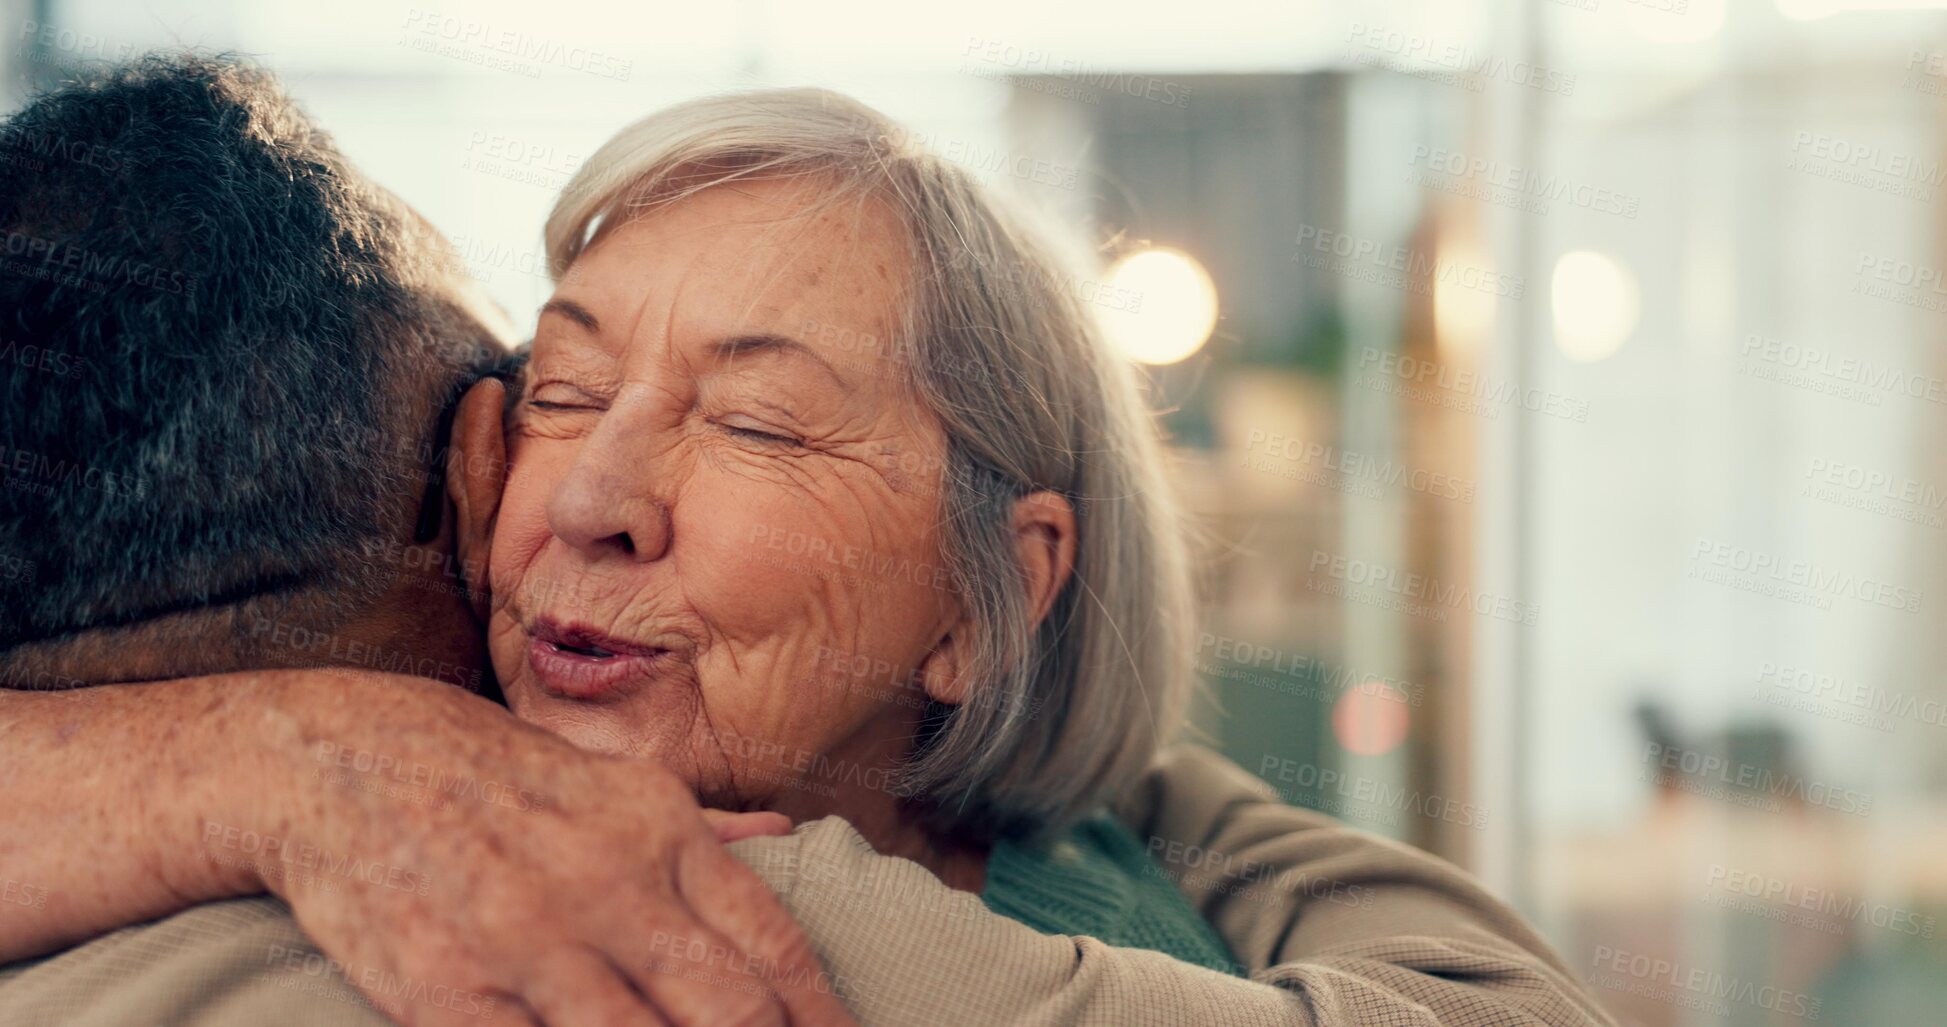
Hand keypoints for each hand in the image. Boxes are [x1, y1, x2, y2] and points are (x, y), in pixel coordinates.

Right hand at [233, 671, 855, 1026]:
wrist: (339, 758)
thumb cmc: (490, 774)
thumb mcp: (608, 778)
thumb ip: (702, 826)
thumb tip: (789, 845)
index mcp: (658, 829)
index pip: (772, 946)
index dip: (819, 1018)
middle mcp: (607, 885)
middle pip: (729, 1011)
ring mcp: (526, 943)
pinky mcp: (446, 994)